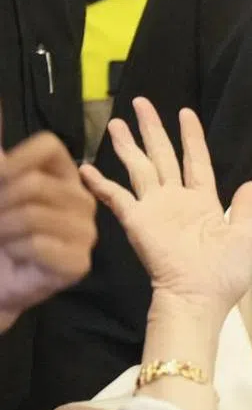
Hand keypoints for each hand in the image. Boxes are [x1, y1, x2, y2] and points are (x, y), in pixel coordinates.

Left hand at [0, 115, 95, 331]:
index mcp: (63, 176)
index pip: (49, 146)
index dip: (15, 161)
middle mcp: (81, 200)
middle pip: (34, 183)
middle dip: (0, 204)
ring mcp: (84, 232)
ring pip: (33, 214)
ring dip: (3, 229)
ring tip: (2, 240)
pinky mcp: (78, 262)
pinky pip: (39, 245)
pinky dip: (16, 251)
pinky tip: (18, 258)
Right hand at [80, 98, 251, 315]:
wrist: (200, 298)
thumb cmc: (225, 273)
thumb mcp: (243, 236)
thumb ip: (244, 208)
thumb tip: (251, 183)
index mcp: (204, 201)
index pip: (196, 160)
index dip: (191, 137)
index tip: (185, 112)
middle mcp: (177, 200)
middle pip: (163, 156)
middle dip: (152, 129)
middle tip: (141, 103)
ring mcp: (155, 209)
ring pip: (140, 168)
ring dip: (128, 145)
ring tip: (116, 122)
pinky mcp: (138, 222)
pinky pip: (117, 198)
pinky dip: (102, 184)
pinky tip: (85, 168)